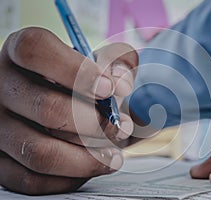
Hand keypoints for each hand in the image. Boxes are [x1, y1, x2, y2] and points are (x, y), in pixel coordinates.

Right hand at [0, 27, 137, 194]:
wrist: (61, 103)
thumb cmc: (81, 81)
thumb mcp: (100, 61)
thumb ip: (117, 61)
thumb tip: (121, 84)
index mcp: (21, 53)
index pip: (35, 49)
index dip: (76, 70)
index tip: (109, 89)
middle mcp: (3, 86)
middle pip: (47, 108)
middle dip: (94, 124)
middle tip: (122, 128)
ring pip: (40, 152)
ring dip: (86, 159)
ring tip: (113, 155)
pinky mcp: (1, 160)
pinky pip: (32, 179)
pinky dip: (70, 178)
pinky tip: (91, 166)